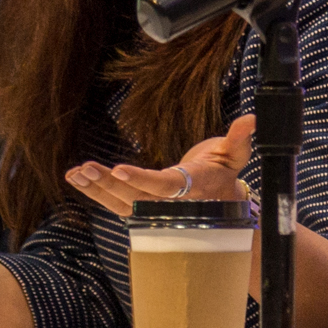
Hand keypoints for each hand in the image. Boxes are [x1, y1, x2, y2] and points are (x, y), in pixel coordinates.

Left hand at [66, 114, 255, 217]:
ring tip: (75, 174)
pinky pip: (115, 202)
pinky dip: (95, 191)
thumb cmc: (224, 174)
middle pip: (135, 197)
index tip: (120, 170)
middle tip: (86, 169)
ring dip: (97, 188)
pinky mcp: (140, 206)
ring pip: (121, 202)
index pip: (164, 185)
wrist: (218, 203)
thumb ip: (239, 138)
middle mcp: (170, 204)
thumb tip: (251, 119)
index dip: (142, 180)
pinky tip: (75, 178)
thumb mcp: (235, 155)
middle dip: (109, 184)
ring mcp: (153, 208)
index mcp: (191, 189)